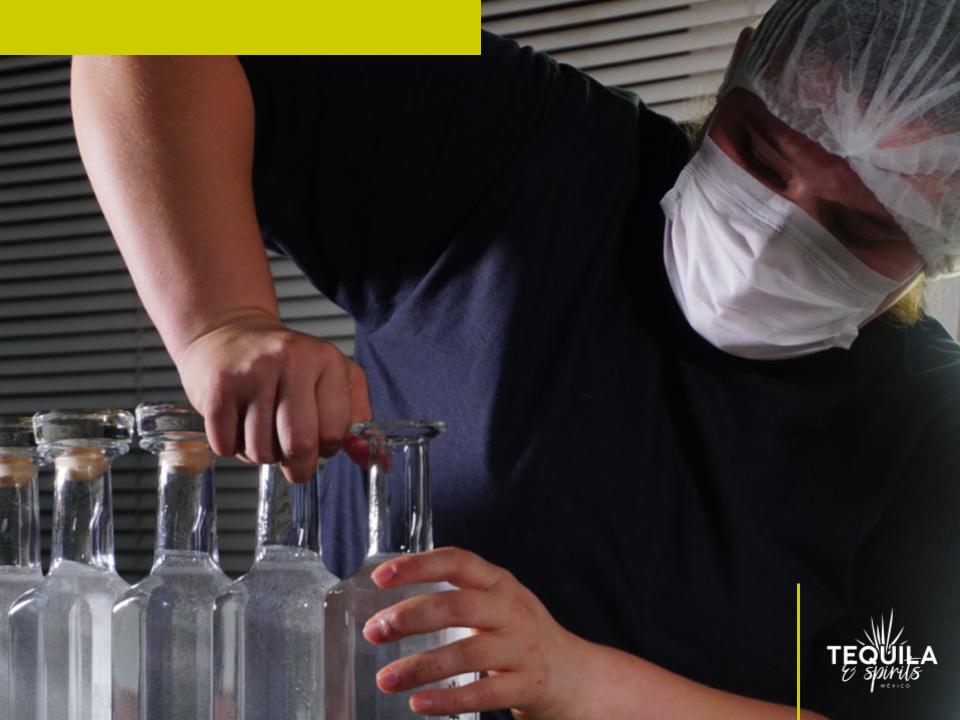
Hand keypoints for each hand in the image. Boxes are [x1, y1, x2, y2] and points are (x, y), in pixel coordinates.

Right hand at [175, 310, 371, 482]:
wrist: (226, 334)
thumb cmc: (285, 364)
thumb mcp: (333, 378)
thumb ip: (357, 418)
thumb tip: (375, 462)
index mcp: (325, 359)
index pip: (336, 432)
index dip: (327, 449)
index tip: (318, 441)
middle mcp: (290, 360)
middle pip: (300, 445)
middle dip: (298, 465)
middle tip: (292, 458)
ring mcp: (251, 373)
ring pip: (261, 452)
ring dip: (261, 454)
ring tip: (260, 429)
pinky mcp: (216, 389)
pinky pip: (228, 447)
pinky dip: (231, 447)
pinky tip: (236, 423)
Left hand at [362, 547, 586, 718]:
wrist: (574, 674)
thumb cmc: (519, 636)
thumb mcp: (496, 603)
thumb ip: (457, 598)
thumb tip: (390, 609)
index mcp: (498, 583)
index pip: (457, 562)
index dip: (418, 565)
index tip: (381, 576)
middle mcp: (511, 609)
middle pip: (457, 606)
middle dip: (411, 617)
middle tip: (375, 631)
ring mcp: (521, 648)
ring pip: (467, 653)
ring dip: (421, 667)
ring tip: (386, 678)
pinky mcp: (527, 685)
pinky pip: (484, 693)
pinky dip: (448, 700)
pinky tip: (419, 703)